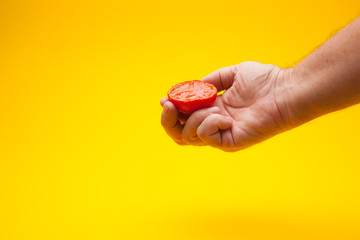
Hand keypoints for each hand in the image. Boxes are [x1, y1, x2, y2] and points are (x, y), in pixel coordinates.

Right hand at [160, 61, 290, 151]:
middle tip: (170, 106)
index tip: (165, 99)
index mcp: (213, 110)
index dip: (170, 111)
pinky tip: (226, 115)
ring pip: (189, 135)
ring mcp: (221, 136)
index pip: (184, 118)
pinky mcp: (229, 142)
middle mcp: (214, 125)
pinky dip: (210, 123)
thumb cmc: (264, 81)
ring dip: (196, 117)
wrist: (284, 91)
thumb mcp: (232, 74)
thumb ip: (212, 81)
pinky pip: (207, 136)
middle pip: (179, 134)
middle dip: (168, 120)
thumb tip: (194, 87)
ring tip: (214, 107)